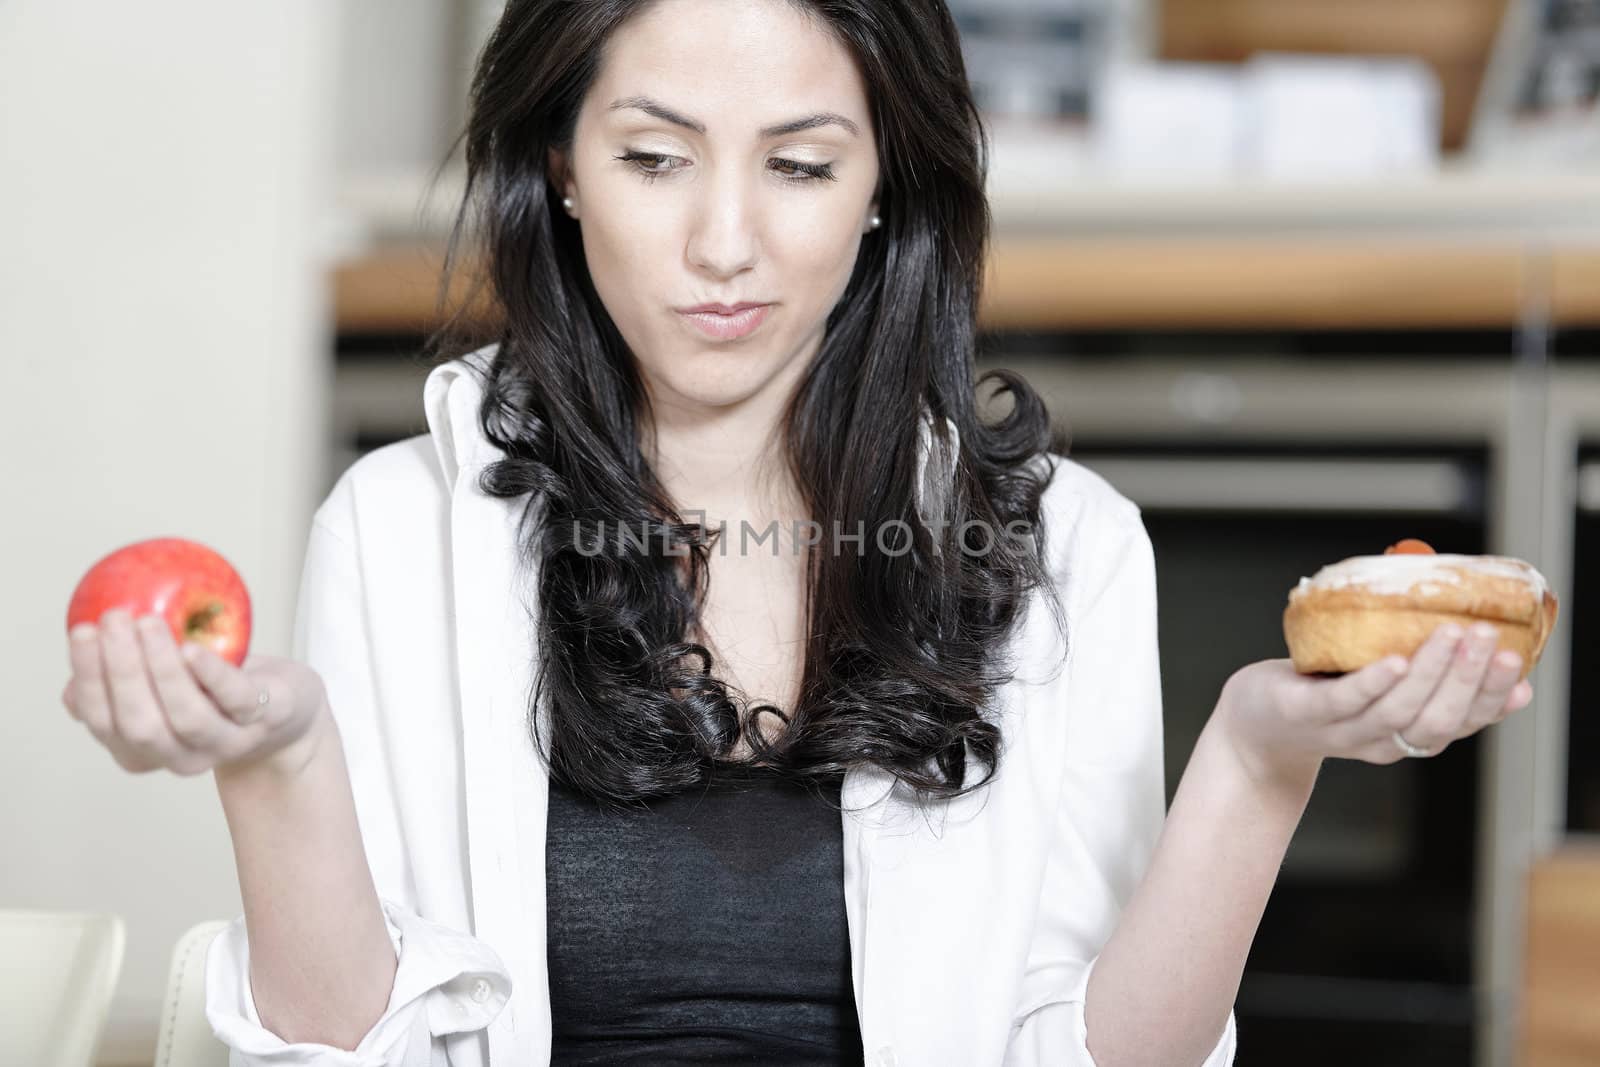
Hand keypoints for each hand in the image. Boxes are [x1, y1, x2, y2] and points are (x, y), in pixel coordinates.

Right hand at [62, 607, 330, 778]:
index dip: (89, 678)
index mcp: (143, 749)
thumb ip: (125, 675)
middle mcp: (181, 755)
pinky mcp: (265, 718)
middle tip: (114, 619)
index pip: (102, 721)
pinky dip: (211, 675)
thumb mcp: (162, 684)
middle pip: (139, 724)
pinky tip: (192, 649)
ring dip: (161, 668)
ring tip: (148, 623)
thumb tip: (87, 643)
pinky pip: (235, 700)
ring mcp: (226, 742)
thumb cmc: (212, 691)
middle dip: (121, 670)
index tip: (83, 630)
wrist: (284, 711)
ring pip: (186, 717)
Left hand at [1215, 620, 1534, 787]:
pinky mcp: (1303, 712)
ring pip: (1397, 710)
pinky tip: (1394, 661)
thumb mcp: (1375, 683)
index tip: (1522, 677)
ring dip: (1431, 673)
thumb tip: (1457, 608)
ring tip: (1453, 634)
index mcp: (1406, 734)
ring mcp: (1341, 729)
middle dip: (1471, 679)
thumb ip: (1414, 662)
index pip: (1459, 723)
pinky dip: (1373, 683)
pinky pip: (1344, 701)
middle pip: (1436, 719)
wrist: (1253, 727)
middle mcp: (1380, 739)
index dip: (1492, 702)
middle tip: (1493, 639)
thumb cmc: (1321, 694)